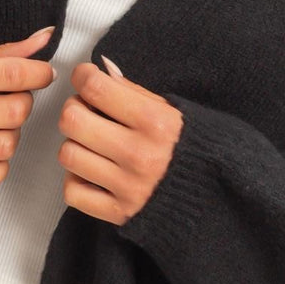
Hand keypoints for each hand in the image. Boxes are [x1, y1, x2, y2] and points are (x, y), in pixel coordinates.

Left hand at [56, 57, 183, 225]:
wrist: (217, 196)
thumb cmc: (194, 148)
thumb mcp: (174, 112)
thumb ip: (134, 92)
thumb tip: (102, 70)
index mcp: (155, 123)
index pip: (95, 87)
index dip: (83, 76)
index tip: (86, 78)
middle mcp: (139, 154)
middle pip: (72, 120)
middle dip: (74, 110)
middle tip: (86, 111)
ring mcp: (128, 187)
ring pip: (68, 155)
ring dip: (75, 145)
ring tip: (92, 144)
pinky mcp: (120, 213)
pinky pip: (73, 193)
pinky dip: (77, 181)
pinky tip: (93, 172)